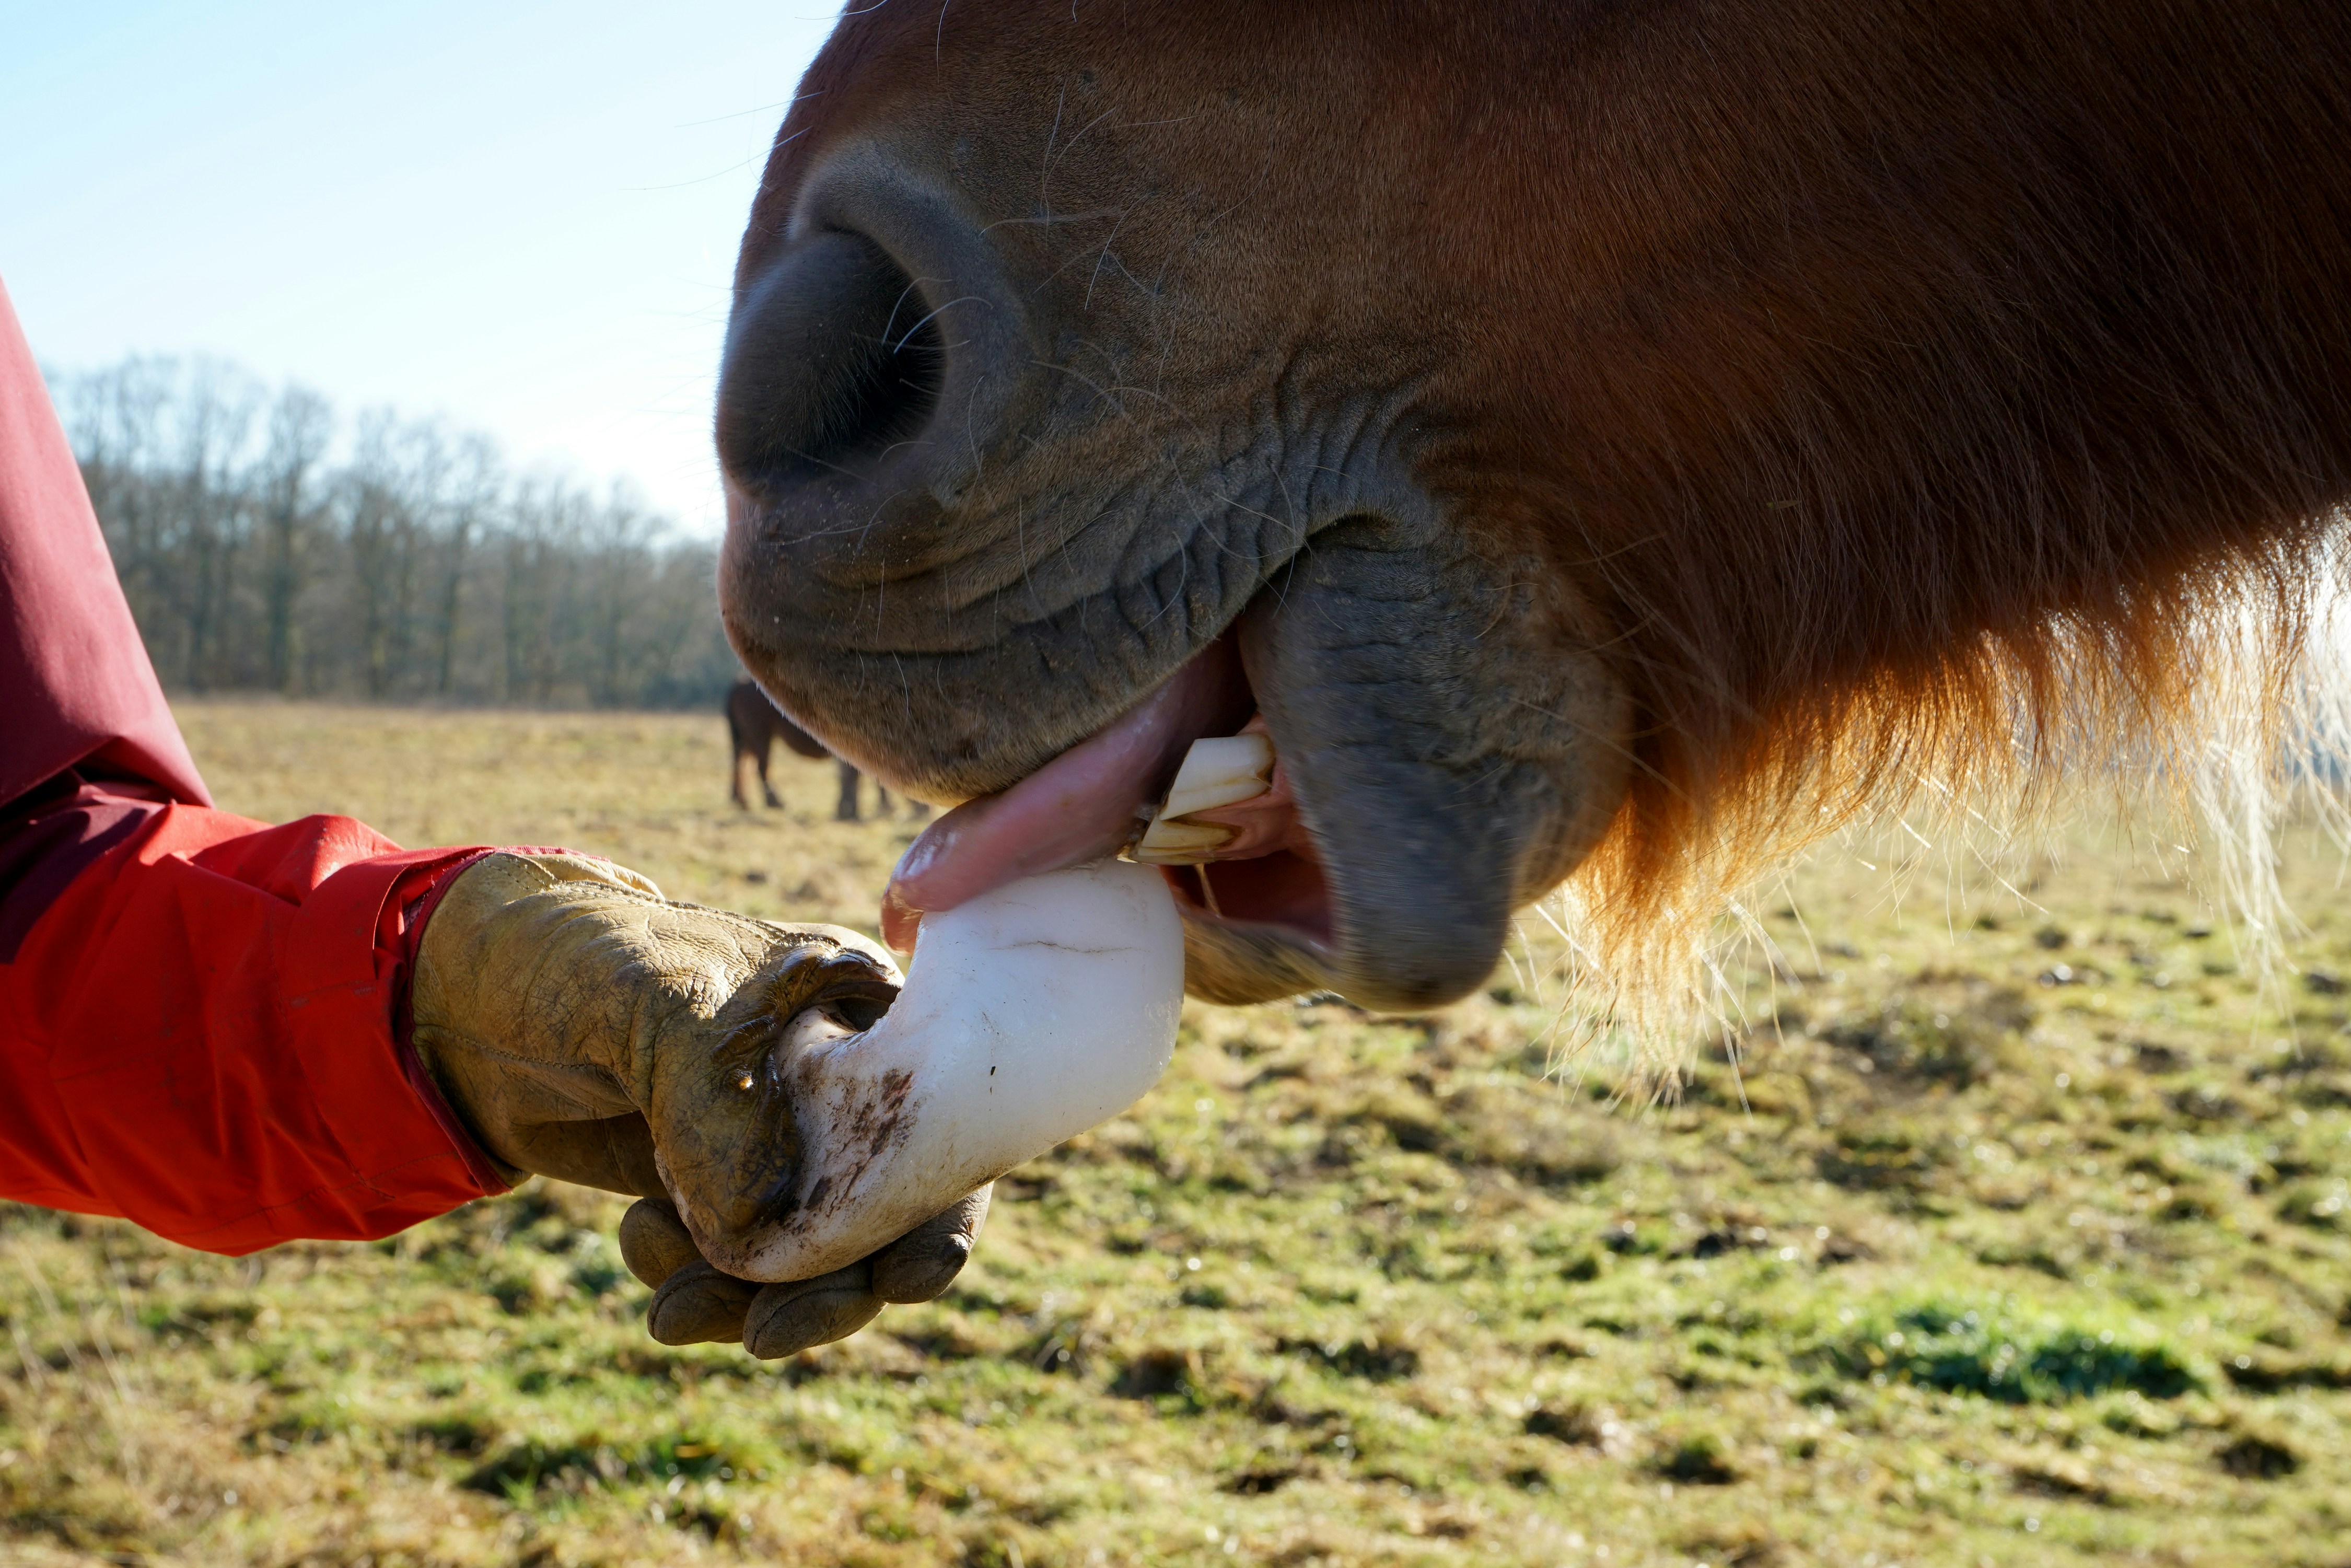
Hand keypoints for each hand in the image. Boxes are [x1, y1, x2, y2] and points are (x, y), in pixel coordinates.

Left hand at [406, 850, 987, 1353]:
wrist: (458, 991)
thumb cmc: (575, 953)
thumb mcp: (657, 998)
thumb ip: (720, 1097)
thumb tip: (759, 1228)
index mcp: (856, 1008)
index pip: (937, 1115)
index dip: (942, 1205)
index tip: (906, 1280)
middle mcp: (834, 1080)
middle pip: (883, 1210)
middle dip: (835, 1286)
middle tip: (768, 1336)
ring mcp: (774, 1142)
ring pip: (807, 1257)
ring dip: (753, 1301)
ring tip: (670, 1310)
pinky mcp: (715, 1191)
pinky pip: (738, 1268)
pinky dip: (696, 1282)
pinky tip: (639, 1243)